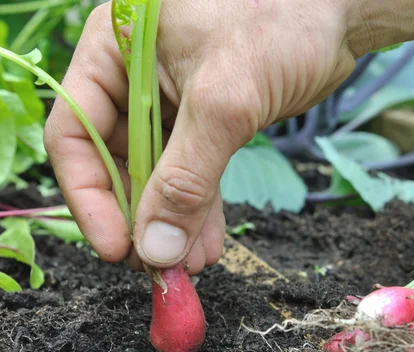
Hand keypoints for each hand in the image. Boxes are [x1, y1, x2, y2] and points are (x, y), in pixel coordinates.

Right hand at [44, 0, 356, 272]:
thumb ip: (186, 177)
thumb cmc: (278, 22)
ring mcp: (169, 100)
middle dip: (140, 217)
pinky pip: (192, 171)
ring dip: (172, 221)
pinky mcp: (205, 117)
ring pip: (158, 173)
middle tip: (160, 264)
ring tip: (190, 263)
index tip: (117, 248)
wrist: (339, 11)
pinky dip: (198, 207)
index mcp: (112, 52)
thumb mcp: (223, 101)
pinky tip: (206, 242)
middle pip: (114, 161)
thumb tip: (155, 247)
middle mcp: (132, 78)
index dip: (90, 198)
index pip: (74, 134)